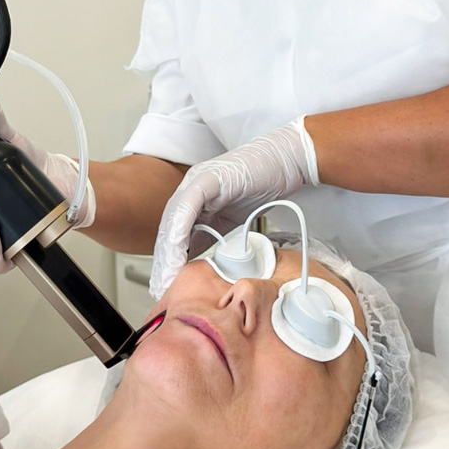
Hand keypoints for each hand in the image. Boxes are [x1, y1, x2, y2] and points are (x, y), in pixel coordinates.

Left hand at [149, 116, 318, 297]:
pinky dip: (180, 232)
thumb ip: (213, 235)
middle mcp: (189, 189)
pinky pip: (187, 208)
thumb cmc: (263, 186)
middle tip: (161, 287)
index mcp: (193, 199)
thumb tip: (198, 261)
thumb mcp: (232, 220)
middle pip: (168, 230)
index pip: (173, 234)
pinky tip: (178, 253)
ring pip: (172, 221)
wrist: (287, 161)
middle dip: (162, 262)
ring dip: (168, 253)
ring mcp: (196, 181)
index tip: (166, 284)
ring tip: (167, 277)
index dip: (167, 260)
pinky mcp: (208, 178)